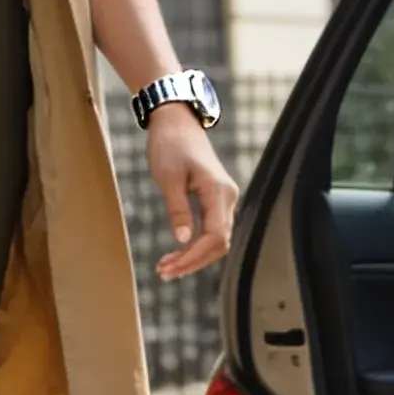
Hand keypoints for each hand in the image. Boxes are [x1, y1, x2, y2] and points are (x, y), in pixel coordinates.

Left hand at [146, 107, 238, 280]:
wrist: (176, 121)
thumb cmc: (170, 145)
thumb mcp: (168, 178)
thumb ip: (178, 210)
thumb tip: (183, 240)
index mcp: (219, 191)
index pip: (215, 236)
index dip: (194, 256)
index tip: (171, 267)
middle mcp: (228, 196)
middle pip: (219, 243)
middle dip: (193, 261)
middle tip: (165, 273)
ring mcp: (224, 198)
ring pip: (216, 239)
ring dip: (194, 256)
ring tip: (167, 267)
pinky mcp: (216, 198)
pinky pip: (212, 228)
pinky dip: (195, 244)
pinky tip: (177, 252)